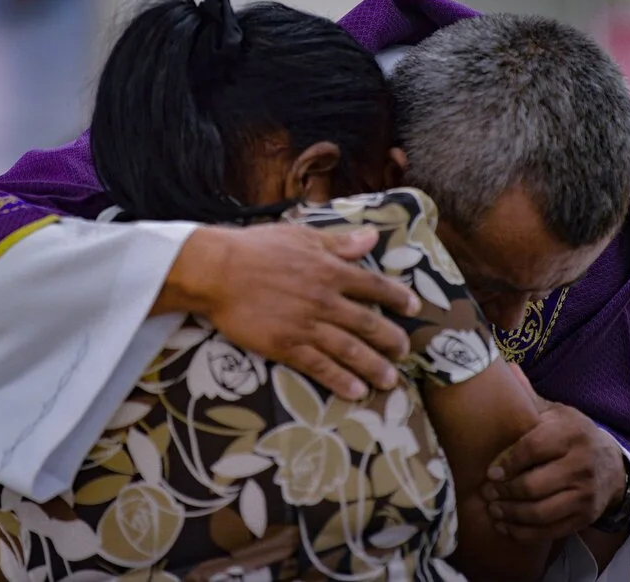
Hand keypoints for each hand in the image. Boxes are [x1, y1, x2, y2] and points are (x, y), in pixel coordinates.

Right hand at [161, 223, 418, 400]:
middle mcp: (324, 300)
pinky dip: (340, 380)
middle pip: (368, 323)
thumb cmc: (256, 248)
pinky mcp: (286, 346)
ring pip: (350, 350)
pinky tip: (356, 391)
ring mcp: (306, 325)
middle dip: (391, 340)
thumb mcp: (301, 237)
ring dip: (373, 366)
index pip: (374, 285)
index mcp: (330, 270)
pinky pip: (320, 367)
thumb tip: (372, 238)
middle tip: (404, 352)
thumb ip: (338, 243)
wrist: (216, 271)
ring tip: (390, 380)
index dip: (397, 297)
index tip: (413, 307)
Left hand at [481, 371, 627, 540]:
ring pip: (542, 512)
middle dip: (505, 492)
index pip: (533, 449)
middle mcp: (581, 464)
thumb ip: (529, 397)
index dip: (508, 462)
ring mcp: (585, 494)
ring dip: (511, 515)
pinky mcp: (585, 516)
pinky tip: (507, 527)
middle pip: (535, 485)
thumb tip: (504, 367)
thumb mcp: (556, 412)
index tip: (489, 471)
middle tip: (486, 493)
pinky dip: (525, 532)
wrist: (611, 464)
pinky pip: (552, 530)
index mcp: (570, 433)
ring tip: (493, 510)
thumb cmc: (571, 434)